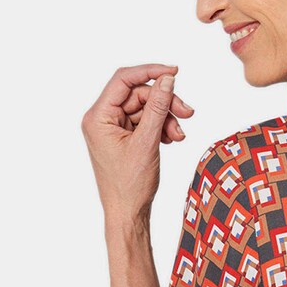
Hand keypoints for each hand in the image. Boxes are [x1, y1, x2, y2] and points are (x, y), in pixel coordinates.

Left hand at [82, 63, 195, 221]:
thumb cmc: (131, 185)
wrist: (128, 213)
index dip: (150, 72)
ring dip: (166, 118)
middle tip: (188, 113)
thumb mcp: (147, 142)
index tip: (175, 73)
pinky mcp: (124, 138)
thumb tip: (168, 80)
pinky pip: (145, 122)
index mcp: (97, 117)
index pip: (123, 80)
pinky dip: (161, 127)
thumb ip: (158, 107)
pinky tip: (172, 139)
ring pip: (145, 108)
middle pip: (138, 94)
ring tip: (180, 135)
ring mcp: (113, 128)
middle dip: (164, 103)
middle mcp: (102, 119)